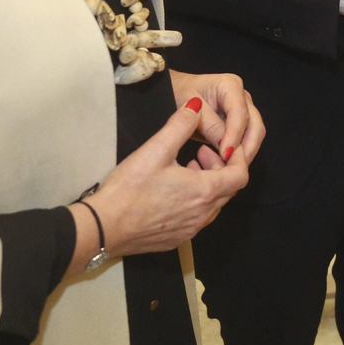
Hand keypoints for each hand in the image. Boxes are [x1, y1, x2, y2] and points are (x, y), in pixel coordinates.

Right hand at [73, 97, 248, 271]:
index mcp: (204, 192)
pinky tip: (173, 189)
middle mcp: (203, 215)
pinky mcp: (176, 239)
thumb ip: (180, 124)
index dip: (237, 157)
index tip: (222, 144)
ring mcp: (190, 230)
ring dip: (208, 184)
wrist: (102, 228)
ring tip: (187, 166)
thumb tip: (196, 105)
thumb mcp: (156, 149)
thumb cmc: (129, 188)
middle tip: (202, 152)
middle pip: (229, 190)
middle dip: (221, 167)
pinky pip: (197, 218)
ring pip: (214, 205)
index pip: (240, 175)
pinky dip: (196, 200)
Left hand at [170, 69, 264, 164]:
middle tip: (232, 168)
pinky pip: (245, 139)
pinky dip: (239, 153)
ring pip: (254, 134)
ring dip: (245, 152)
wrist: (175, 92)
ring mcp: (243, 109)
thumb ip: (208, 124)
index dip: (234, 135)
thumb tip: (225, 146)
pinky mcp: (239, 122)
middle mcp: (241, 96)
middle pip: (254, 125)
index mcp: (230, 85)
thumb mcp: (188, 107)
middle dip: (247, 148)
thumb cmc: (178, 94)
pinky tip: (227, 165)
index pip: (239, 113)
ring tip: (229, 169)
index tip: (225, 154)